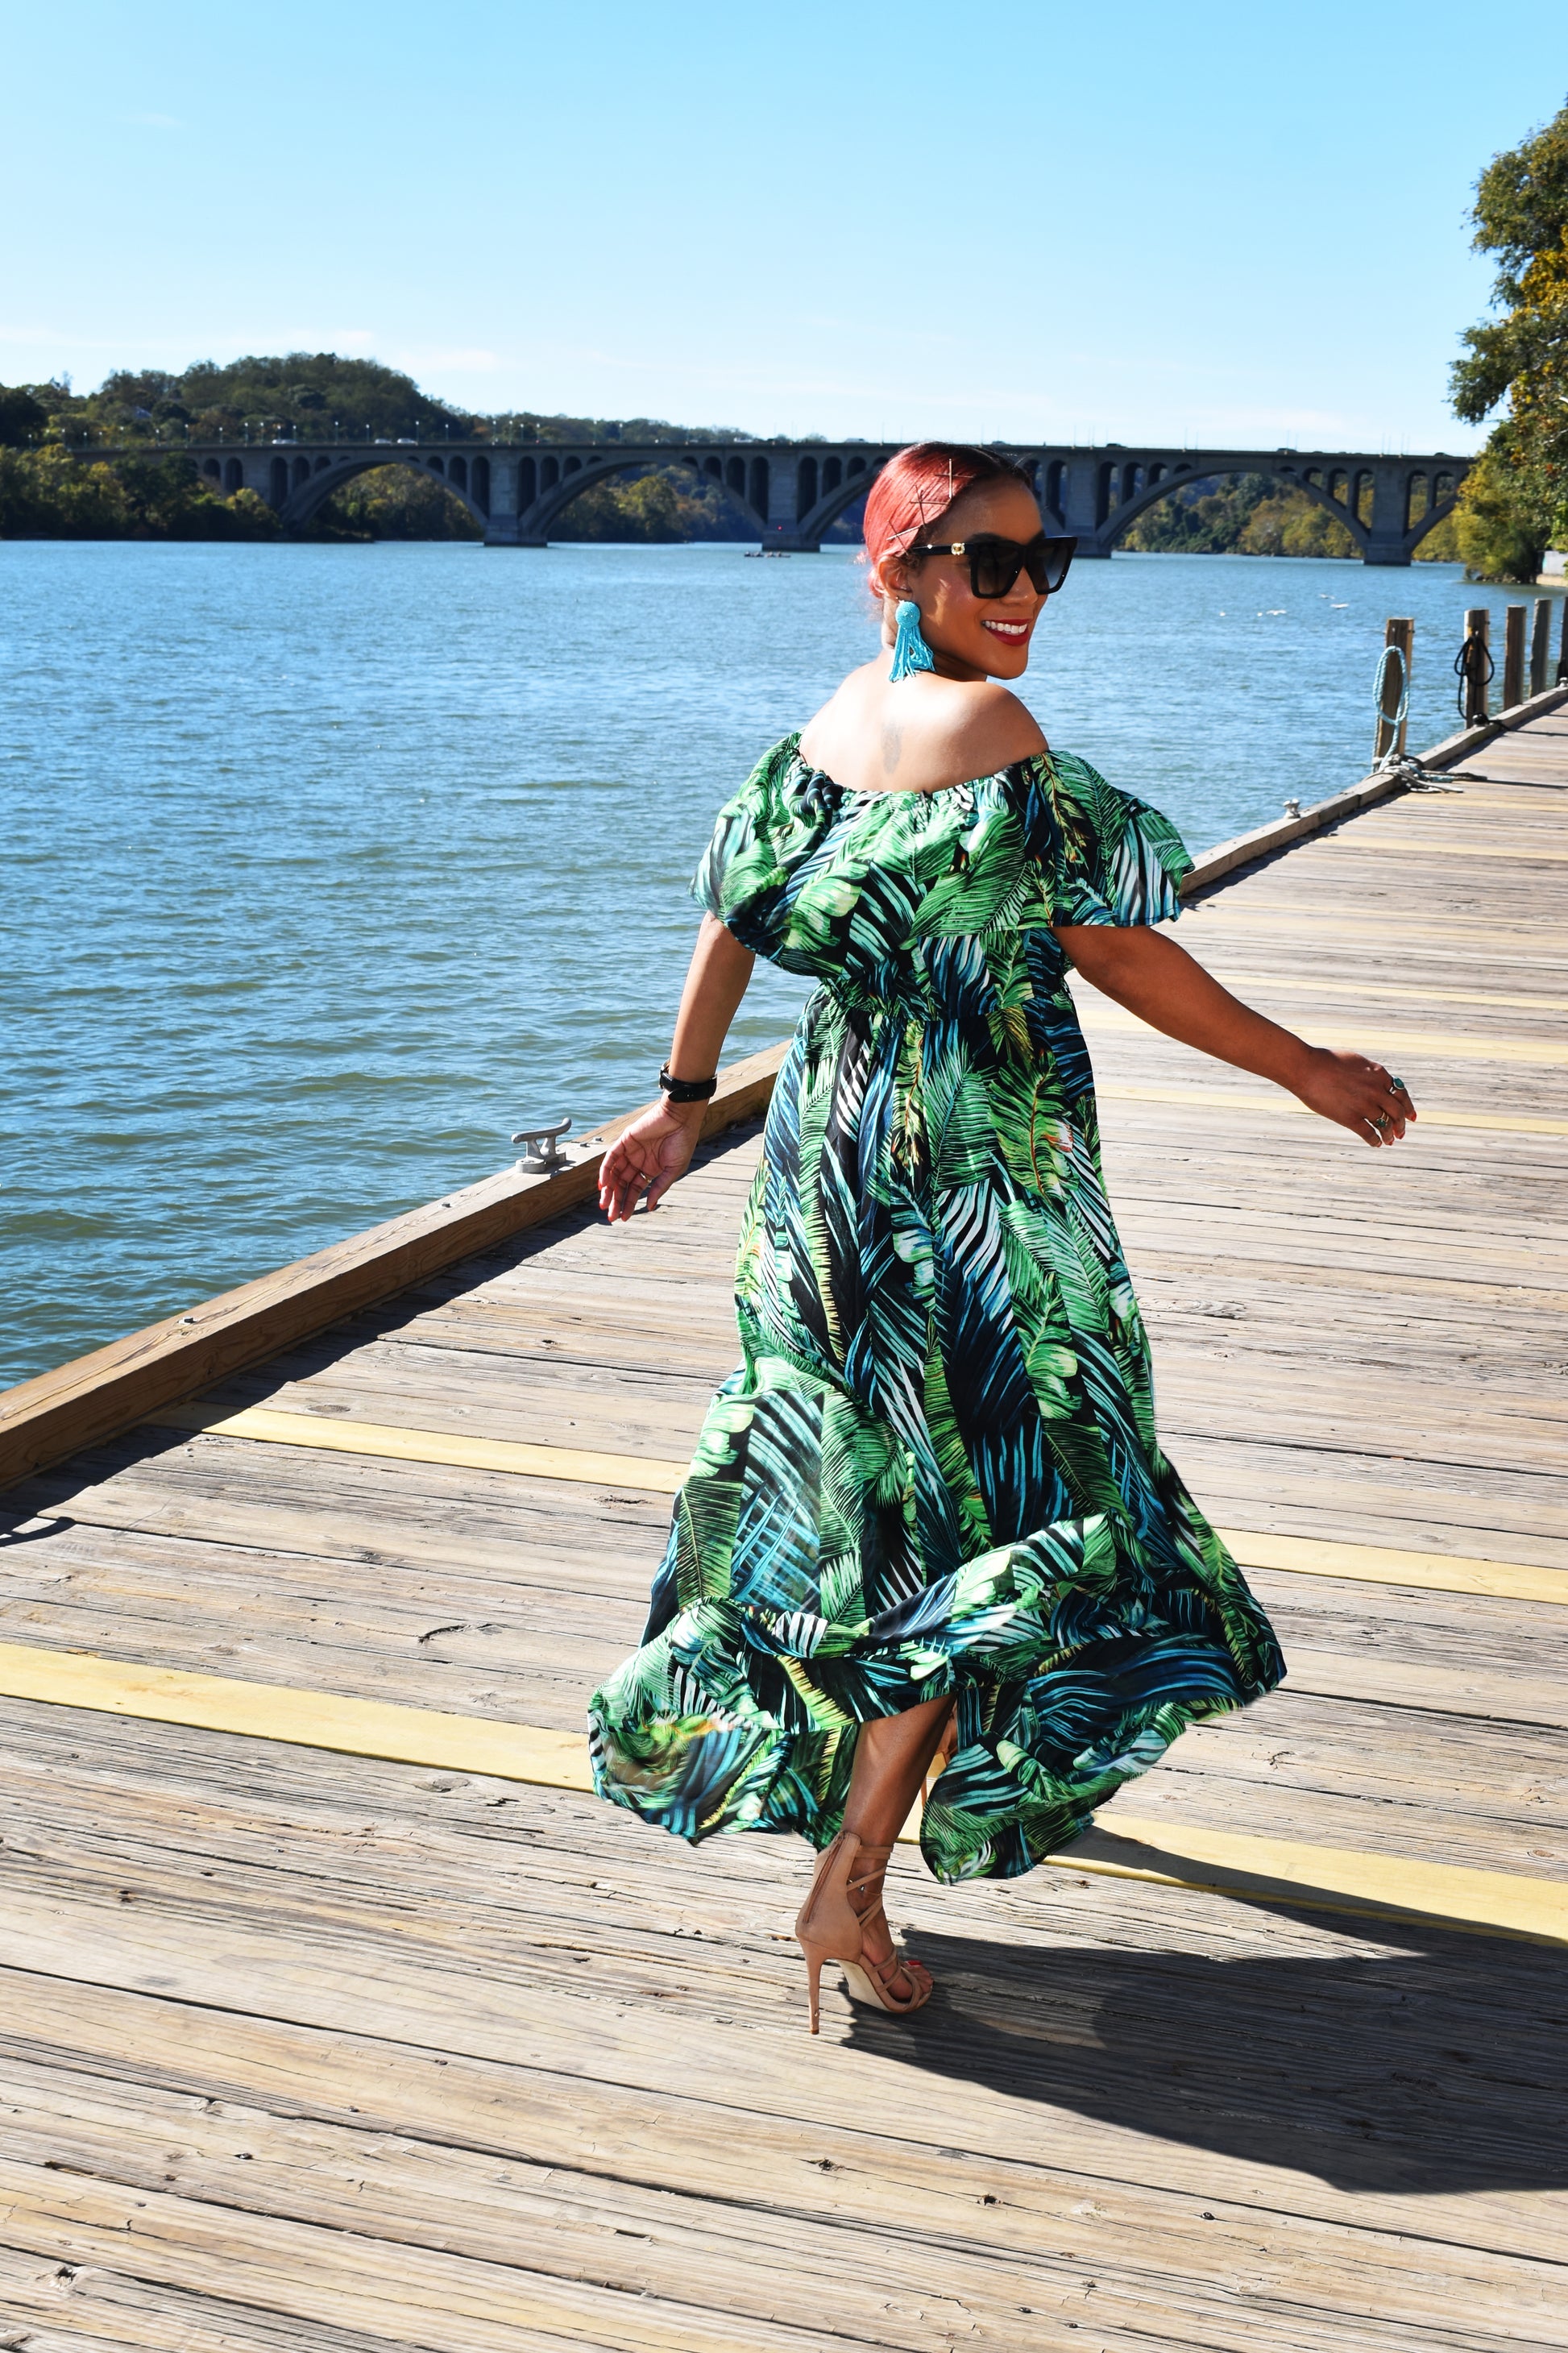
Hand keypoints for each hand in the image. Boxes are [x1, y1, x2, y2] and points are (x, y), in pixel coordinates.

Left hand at [598, 1100, 704, 1221]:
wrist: (681, 1118)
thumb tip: (649, 1207)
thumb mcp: (672, 1170)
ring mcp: (630, 1151)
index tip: (624, 1217)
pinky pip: (611, 1158)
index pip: (635, 1189)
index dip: (628, 1203)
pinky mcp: (625, 1140)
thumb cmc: (682, 1142)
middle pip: (622, 1184)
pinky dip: (606, 1170)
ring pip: (614, 1173)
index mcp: (650, 1169)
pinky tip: (604, 1184)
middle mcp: (638, 1161)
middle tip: (610, 1216)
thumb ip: (659, 1188)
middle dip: (616, 1200)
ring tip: (604, 1203)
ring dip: (608, 1189)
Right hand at [1290, 1048, 1417, 1147]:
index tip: (1411, 1117)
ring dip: (1389, 1135)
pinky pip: (1369, 1133)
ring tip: (1389, 1141)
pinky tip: (1375, 1144)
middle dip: (1401, 1125)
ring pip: (1385, 1125)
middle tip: (1401, 1133)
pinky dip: (1374, 1140)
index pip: (1402, 1094)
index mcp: (1379, 1074)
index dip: (1408, 1108)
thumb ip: (1369, 1074)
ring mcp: (1364, 1105)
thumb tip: (1377, 1083)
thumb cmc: (1326, 1062)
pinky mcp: (1350, 1118)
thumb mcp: (1355, 1062)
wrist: (1306, 1068)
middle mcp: (1376, 1090)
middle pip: (1397, 1112)